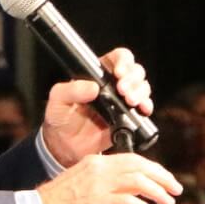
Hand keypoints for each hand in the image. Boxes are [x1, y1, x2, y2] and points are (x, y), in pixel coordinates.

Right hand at [35, 152, 181, 203]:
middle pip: (139, 167)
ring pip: (138, 182)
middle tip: (175, 188)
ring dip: (158, 192)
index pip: (131, 159)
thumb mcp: (83, 188)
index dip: (152, 168)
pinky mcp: (98, 203)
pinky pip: (129, 203)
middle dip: (162, 177)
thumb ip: (107, 194)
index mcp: (94, 162)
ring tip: (168, 202)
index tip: (164, 177)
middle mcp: (98, 169)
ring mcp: (98, 186)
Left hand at [40, 47, 153, 166]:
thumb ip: (71, 90)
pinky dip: (146, 106)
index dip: (123, 61)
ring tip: (130, 101)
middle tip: (123, 90)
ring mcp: (123, 101)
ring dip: (140, 92)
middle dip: (133, 78)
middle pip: (135, 71)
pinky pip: (144, 108)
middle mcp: (114, 84)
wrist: (66, 146)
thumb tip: (93, 87)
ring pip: (142, 87)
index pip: (118, 58)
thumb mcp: (58, 99)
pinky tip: (142, 110)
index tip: (119, 72)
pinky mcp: (128, 117)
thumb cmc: (60, 117)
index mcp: (98, 73)